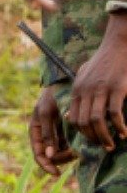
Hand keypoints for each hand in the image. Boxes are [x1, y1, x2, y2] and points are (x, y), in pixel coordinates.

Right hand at [34, 85, 74, 170]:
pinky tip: (81, 144)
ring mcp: (56, 134)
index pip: (38, 153)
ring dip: (69, 154)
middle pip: (51, 155)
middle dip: (61, 159)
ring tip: (79, 149)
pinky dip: (74, 147)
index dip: (45, 165)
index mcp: (35, 131)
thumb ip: (48, 134)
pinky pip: (69, 145)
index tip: (56, 173)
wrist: (64, 84)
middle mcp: (45, 135)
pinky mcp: (67, 131)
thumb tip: (49, 155)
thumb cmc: (51, 97)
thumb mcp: (47, 114)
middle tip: (74, 155)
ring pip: (61, 152)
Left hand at [79, 33, 126, 151]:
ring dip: (105, 136)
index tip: (92, 141)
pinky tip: (125, 133)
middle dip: (93, 138)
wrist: (118, 45)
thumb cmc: (103, 61)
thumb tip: (72, 112)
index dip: (82, 133)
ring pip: (97, 120)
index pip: (73, 118)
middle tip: (103, 147)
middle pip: (83, 122)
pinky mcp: (116, 88)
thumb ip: (79, 93)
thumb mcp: (84, 75)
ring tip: (112, 145)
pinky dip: (119, 126)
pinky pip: (114, 113)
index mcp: (77, 90)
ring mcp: (101, 90)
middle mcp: (85, 91)